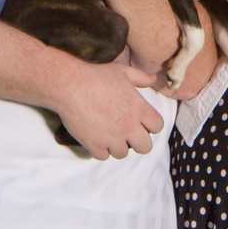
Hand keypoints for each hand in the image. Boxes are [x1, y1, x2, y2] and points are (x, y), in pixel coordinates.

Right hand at [50, 60, 165, 159]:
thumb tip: (153, 79)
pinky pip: (103, 156)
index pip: (157, 127)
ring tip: (108, 133)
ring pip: (122, 154)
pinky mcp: (95, 145)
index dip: (150, 125)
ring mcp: (112, 138)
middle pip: (145, 147)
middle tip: (126, 133)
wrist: (70, 85)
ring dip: (117, 146)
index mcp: (139, 109)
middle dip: (137, 141)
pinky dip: (100, 149)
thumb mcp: (123, 72)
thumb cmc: (96, 77)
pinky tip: (96, 137)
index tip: (141, 122)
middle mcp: (129, 127)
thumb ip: (141, 77)